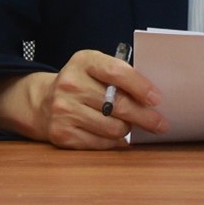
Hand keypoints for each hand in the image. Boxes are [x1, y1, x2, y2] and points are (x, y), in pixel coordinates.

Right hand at [0, 49, 166, 148]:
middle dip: (145, 116)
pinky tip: (117, 136)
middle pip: (118, 104)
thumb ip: (120, 75)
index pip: (117, 72)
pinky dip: (114, 141)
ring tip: (131, 125)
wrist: (42, 102)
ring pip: (112, 127)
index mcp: (83, 61)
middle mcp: (70, 84)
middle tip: (161, 123)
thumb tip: (153, 98)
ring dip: (128, 129)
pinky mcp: (62, 134)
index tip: (157, 99)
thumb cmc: (81, 83)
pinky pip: (101, 143)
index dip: (140, 86)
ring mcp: (64, 110)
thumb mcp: (96, 67)